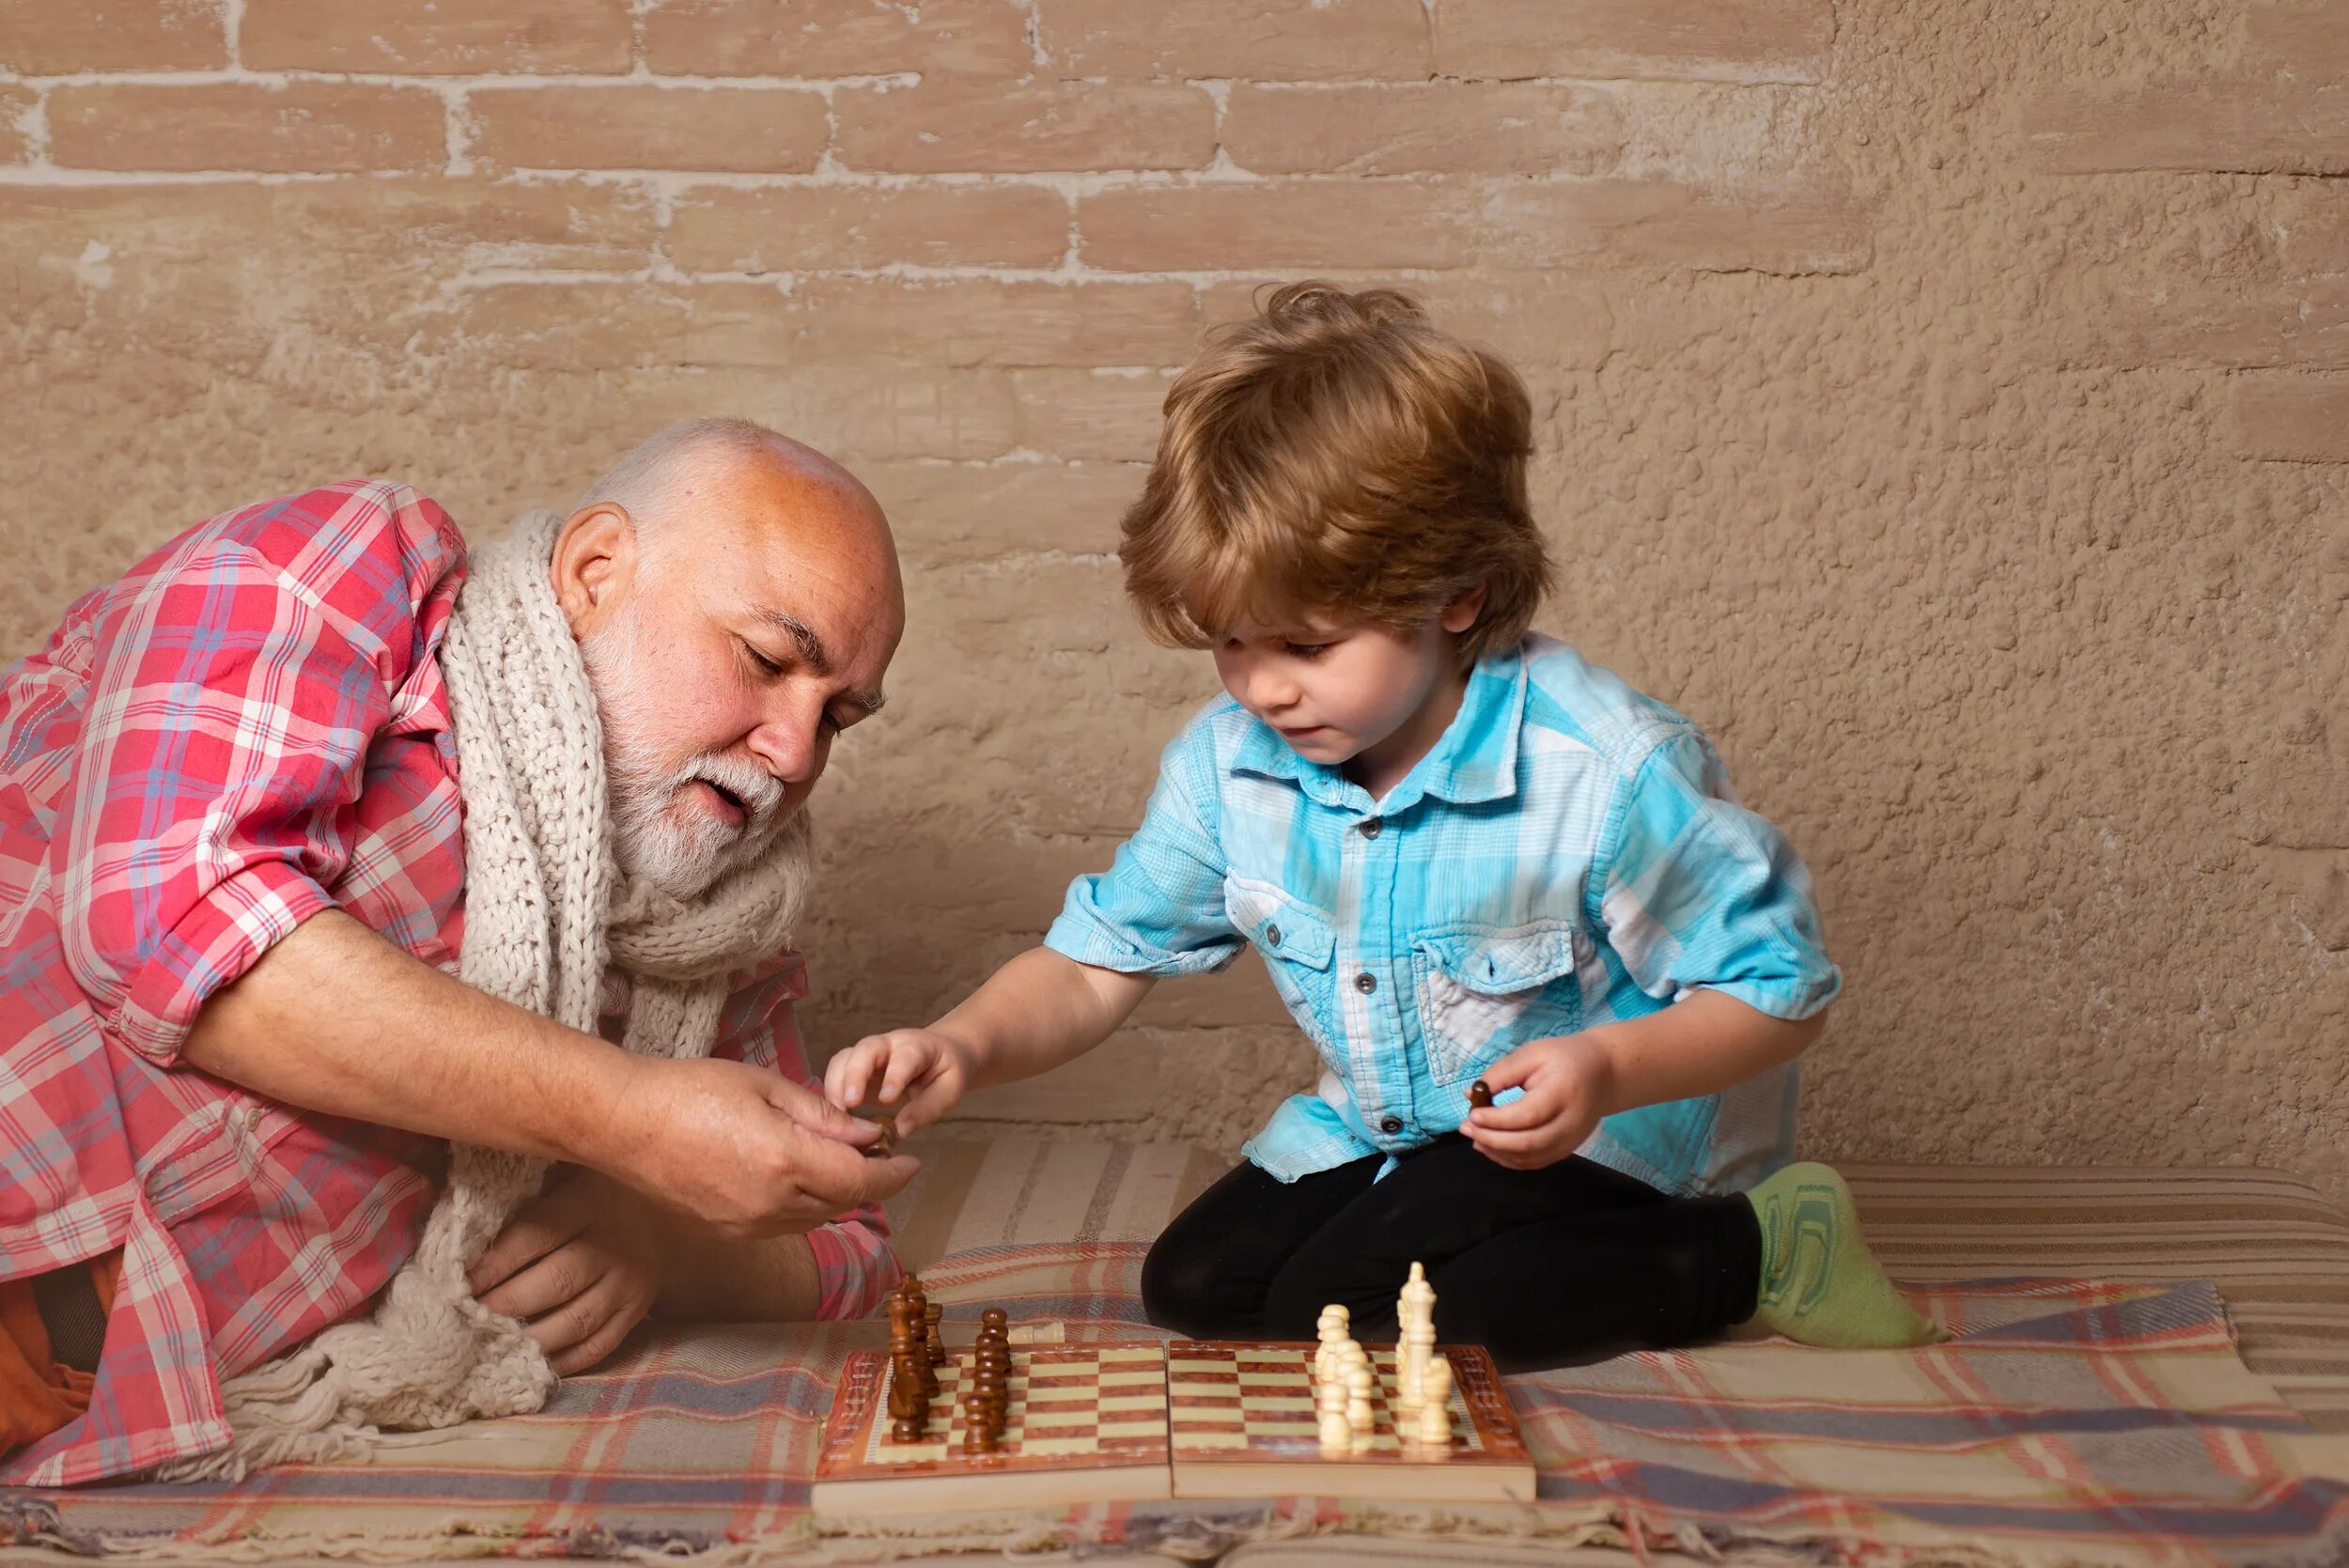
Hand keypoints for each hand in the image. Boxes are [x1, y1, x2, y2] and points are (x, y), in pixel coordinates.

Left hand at [469, 1167, 664, 1375]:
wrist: (668, 1206)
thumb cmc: (597, 1184)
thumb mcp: (566, 1168)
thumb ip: (522, 1184)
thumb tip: (452, 1199)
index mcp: (589, 1202)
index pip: (535, 1236)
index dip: (493, 1263)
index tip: (457, 1281)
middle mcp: (613, 1244)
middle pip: (553, 1283)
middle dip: (503, 1306)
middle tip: (465, 1319)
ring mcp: (629, 1283)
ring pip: (574, 1321)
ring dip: (527, 1339)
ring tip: (490, 1346)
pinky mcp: (637, 1311)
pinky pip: (598, 1346)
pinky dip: (562, 1361)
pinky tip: (530, 1361)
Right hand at [594, 1058, 919, 1239]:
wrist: (621, 1123)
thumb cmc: (690, 1090)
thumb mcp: (766, 1087)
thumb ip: (822, 1116)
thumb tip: (866, 1135)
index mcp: (784, 1161)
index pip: (861, 1180)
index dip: (894, 1172)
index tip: (911, 1160)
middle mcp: (769, 1204)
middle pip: (843, 1203)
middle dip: (869, 1181)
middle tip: (880, 1155)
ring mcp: (745, 1225)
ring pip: (813, 1218)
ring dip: (836, 1196)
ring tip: (841, 1163)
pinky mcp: (725, 1232)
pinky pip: (781, 1225)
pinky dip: (802, 1206)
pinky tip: (798, 1178)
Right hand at [822, 1027, 971, 1136]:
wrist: (939, 1054)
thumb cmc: (945, 1071)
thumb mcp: (950, 1089)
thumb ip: (927, 1108)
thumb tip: (901, 1130)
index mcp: (916, 1046)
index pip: (904, 1057)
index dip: (895, 1075)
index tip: (887, 1099)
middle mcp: (887, 1045)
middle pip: (864, 1050)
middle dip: (854, 1075)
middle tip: (850, 1103)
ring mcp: (866, 1054)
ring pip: (843, 1059)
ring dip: (836, 1085)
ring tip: (837, 1115)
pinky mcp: (853, 1068)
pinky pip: (835, 1073)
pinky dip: (830, 1094)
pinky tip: (833, 1117)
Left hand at [1462, 1033, 1618, 1170]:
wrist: (1605, 1073)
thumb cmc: (1565, 1058)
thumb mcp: (1533, 1053)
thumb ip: (1501, 1073)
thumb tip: (1470, 1095)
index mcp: (1563, 1092)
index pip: (1527, 1115)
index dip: (1496, 1119)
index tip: (1472, 1113)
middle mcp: (1571, 1122)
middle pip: (1529, 1143)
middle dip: (1492, 1139)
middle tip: (1466, 1128)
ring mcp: (1571, 1140)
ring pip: (1531, 1158)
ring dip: (1498, 1152)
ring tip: (1475, 1137)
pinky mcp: (1567, 1149)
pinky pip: (1536, 1162)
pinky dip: (1510, 1159)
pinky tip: (1492, 1147)